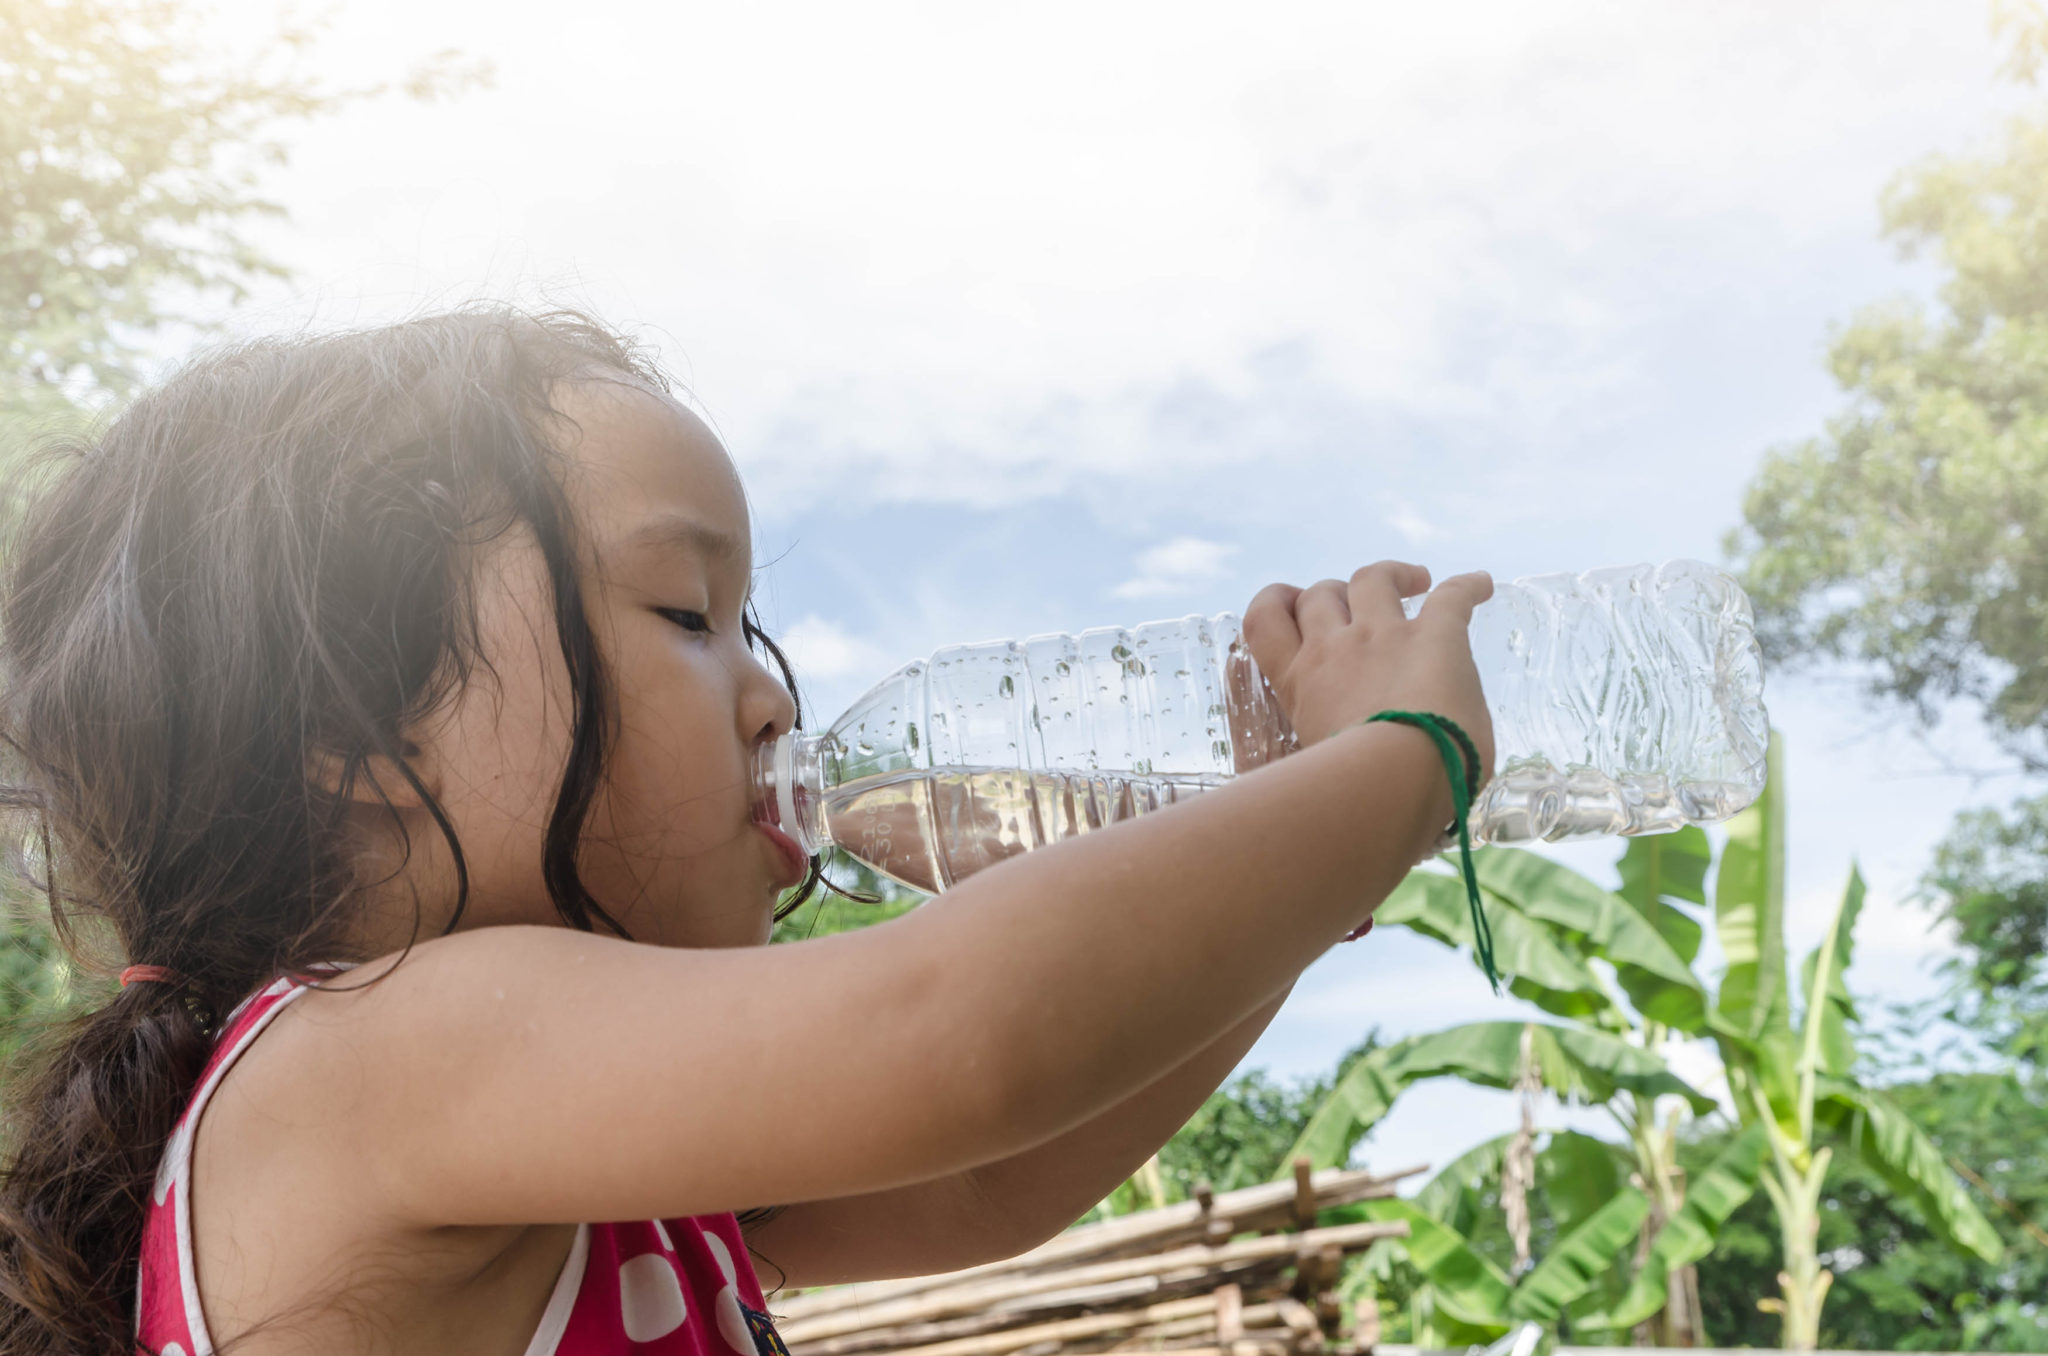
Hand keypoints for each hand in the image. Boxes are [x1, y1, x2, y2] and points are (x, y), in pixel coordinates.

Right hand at [1242, 561, 1495, 785]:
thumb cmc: (1348, 797)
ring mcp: (1383, 637)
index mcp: (1299, 684)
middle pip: (1319, 594)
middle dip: (1334, 593)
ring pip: (1371, 578)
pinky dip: (1468, 586)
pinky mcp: (1435, 636)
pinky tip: (1482, 584)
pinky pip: (1452, 595)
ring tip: (1413, 581)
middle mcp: (1333, 649)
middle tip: (1356, 608)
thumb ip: (1321, 751)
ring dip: (1389, 574)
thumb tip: (1343, 772)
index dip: (1276, 602)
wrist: (1391, 784)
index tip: (1293, 607)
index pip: (1264, 621)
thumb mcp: (1311, 770)